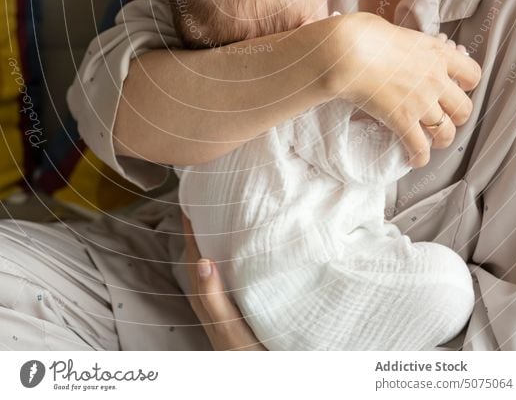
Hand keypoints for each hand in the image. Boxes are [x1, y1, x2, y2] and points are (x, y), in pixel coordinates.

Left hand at [181, 211, 266, 350]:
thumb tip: (201, 259)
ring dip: (214, 244)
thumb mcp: (230, 327)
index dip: (191, 230)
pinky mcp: (236, 312)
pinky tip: (240, 257)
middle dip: (201, 231)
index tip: (191, 201)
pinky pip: (226, 278)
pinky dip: (228, 261)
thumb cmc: (245, 354)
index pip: (194, 256)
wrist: (262, 376)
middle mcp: (211, 302)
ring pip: (213, 268)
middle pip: (201, 259)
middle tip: (206, 202)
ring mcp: (223, 308)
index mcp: (206, 300)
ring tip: (222, 220)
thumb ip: (214, 297)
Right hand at [329, 13, 481, 168]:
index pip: (472, 74)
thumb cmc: (364, 34)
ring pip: (446, 132)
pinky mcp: (403, 120)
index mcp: (437, 53)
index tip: (456, 87)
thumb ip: (409, 42)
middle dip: (456, 116)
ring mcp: (422, 102)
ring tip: (432, 141)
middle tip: (444, 117)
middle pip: (464, 109)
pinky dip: (419, 156)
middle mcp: (436, 79)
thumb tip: (400, 44)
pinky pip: (420, 148)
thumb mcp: (397, 30)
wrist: (348, 51)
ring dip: (440, 139)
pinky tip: (414, 158)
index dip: (467, 84)